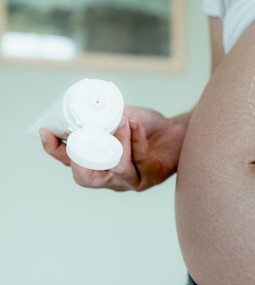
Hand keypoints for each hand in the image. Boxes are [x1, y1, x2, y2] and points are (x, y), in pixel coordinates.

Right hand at [40, 106, 186, 190]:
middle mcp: (112, 178)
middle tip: (83, 137)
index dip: (56, 151)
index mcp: (98, 164)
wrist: (177, 132)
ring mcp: (133, 180)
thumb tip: (82, 104)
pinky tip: (136, 124)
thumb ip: (101, 116)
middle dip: (80, 160)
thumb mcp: (118, 118)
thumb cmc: (145, 127)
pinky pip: (141, 159)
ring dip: (118, 142)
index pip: (70, 163)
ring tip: (123, 121)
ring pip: (118, 168)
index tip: (47, 132)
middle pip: (87, 179)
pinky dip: (136, 139)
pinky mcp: (153, 176)